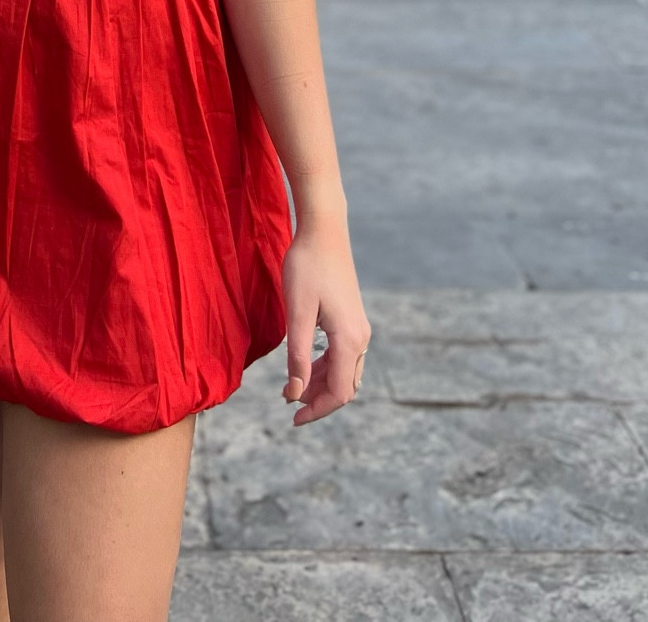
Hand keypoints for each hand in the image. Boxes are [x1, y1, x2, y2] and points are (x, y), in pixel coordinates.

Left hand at [280, 224, 369, 425]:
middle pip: (344, 386)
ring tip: (291, 386)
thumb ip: (297, 356)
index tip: (291, 418)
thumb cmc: (306, 267)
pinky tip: (304, 364)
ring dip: (320, 384)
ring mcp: (359, 327)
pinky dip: (325, 367)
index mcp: (349, 339)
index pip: (338, 392)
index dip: (315, 410)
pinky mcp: (353, 318)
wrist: (323, 230)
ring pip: (344, 372)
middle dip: (317, 400)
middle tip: (287, 401)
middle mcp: (360, 337)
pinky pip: (343, 356)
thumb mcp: (296, 313)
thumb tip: (294, 393)